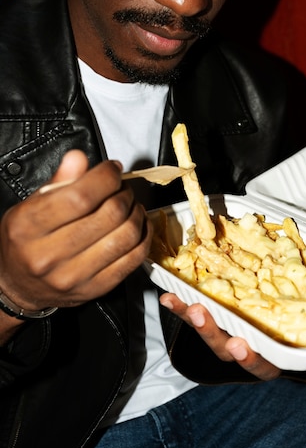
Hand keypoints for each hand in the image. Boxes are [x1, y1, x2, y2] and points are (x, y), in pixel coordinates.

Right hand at [0, 150, 151, 313]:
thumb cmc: (25, 241)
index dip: (106, 177)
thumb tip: (79, 158)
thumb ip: (58, 181)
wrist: (19, 285)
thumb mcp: (31, 205)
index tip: (112, 169)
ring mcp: (74, 276)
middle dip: (124, 193)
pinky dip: (144, 237)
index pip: (81, 196)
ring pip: (126, 236)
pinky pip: (134, 259)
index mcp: (28, 227)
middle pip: (109, 215)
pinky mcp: (96, 289)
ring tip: (131, 205)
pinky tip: (139, 226)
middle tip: (122, 188)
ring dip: (137, 213)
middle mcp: (49, 255)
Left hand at [160, 292, 305, 380]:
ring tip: (185, 304)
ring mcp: (224, 334)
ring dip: (193, 318)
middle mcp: (241, 349)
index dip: (250, 357)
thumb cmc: (291, 334)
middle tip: (204, 314)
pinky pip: (191, 315)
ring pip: (206, 331)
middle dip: (213, 333)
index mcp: (265, 357)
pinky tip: (169, 295)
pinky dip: (179, 306)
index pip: (258, 364)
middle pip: (224, 348)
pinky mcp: (208, 319)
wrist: (268, 323)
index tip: (242, 344)